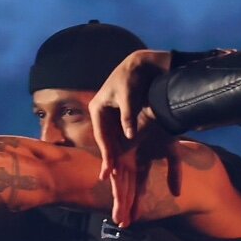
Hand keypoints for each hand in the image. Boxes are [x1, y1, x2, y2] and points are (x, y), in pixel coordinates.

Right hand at [86, 48, 170, 180]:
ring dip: (115, 155)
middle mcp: (102, 114)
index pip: (101, 135)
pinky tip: (127, 158)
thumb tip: (129, 137)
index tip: (109, 168)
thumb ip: (127, 116)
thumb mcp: (128, 95)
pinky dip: (124, 147)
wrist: (143, 63)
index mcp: (97, 108)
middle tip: (109, 177)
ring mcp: (111, 115)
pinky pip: (121, 135)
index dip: (106, 153)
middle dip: (108, 158)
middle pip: (105, 141)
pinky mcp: (122, 116)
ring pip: (112, 140)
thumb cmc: (133, 76)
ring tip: (117, 173)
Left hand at [105, 121, 180, 227]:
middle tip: (121, 224)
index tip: (130, 222)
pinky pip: (114, 162)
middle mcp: (128, 165)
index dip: (133, 206)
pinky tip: (109, 181)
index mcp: (139, 167)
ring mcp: (123, 157)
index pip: (135, 191)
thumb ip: (174, 174)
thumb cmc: (164, 132)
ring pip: (119, 182)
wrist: (160, 113)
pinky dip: (111, 170)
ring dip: (118, 197)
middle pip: (124, 191)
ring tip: (117, 214)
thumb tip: (176, 195)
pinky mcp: (120, 147)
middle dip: (123, 207)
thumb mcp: (172, 156)